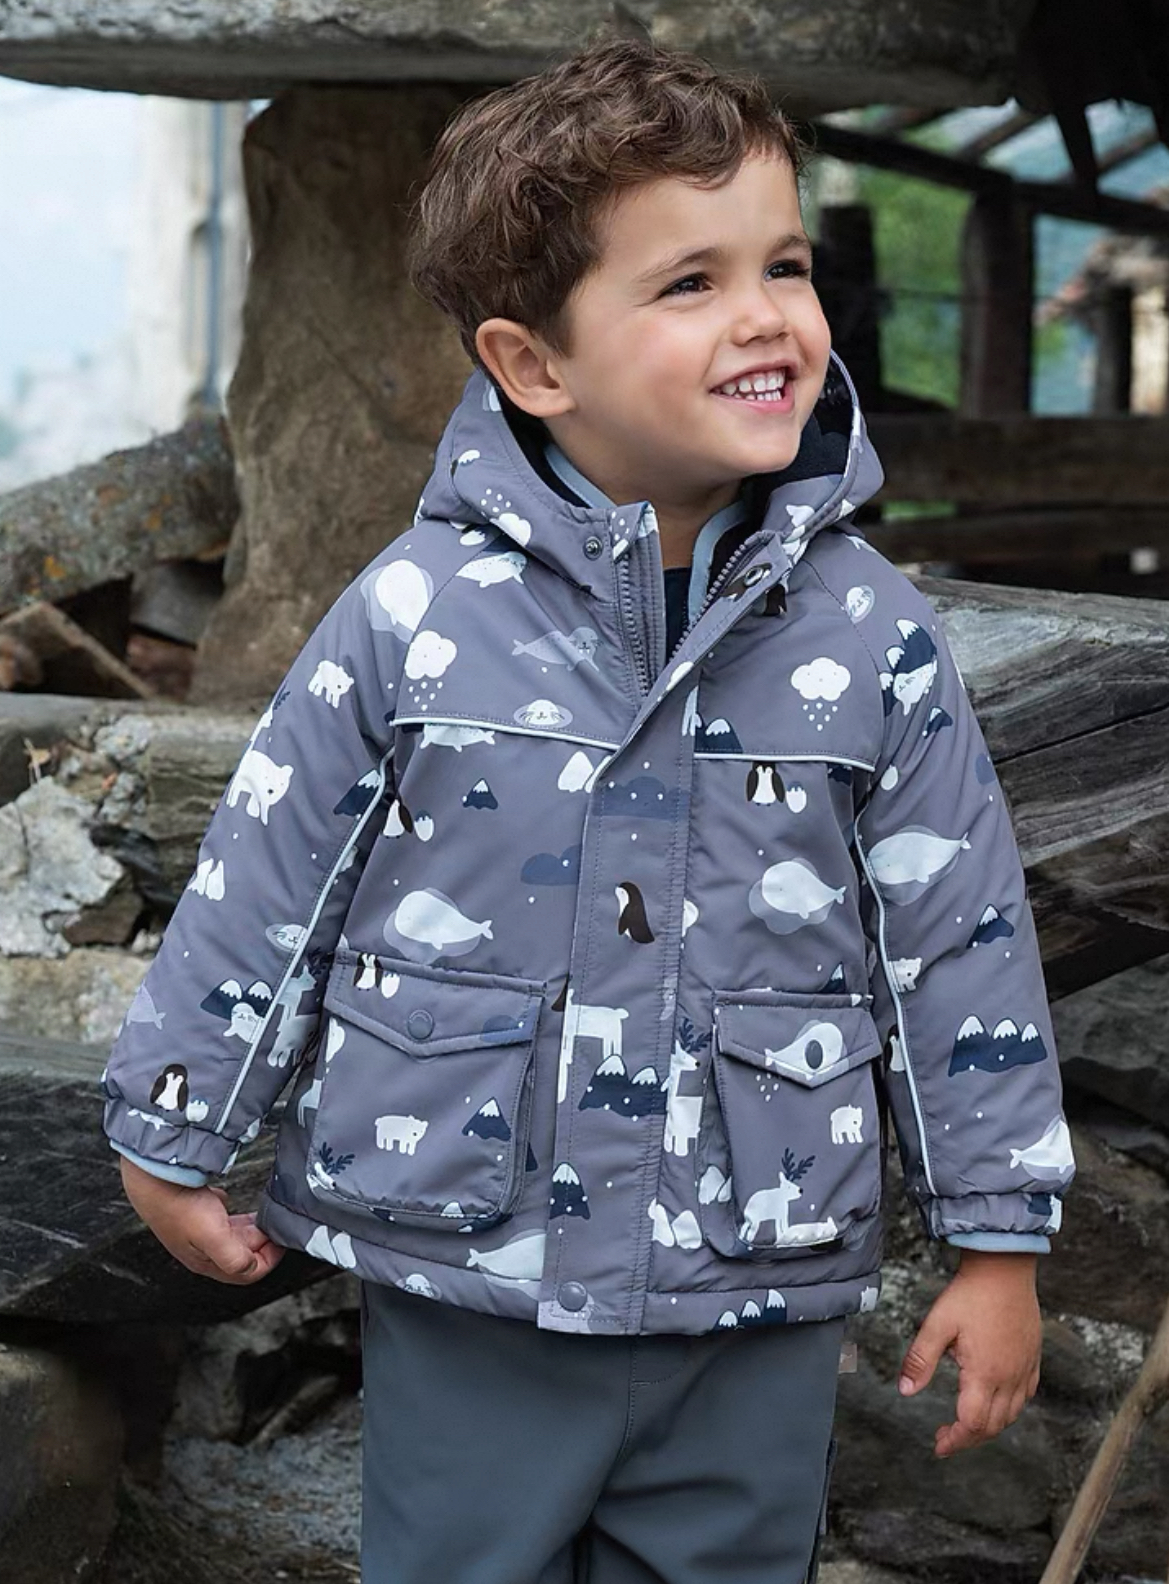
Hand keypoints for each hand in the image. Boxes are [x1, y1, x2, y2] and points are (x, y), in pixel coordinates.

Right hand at [120, 1155, 285, 1284]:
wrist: (154, 1179)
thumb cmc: (179, 1207)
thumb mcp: (212, 1237)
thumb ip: (234, 1257)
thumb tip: (252, 1267)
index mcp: (206, 1262)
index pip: (246, 1273)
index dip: (269, 1260)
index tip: (281, 1242)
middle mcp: (203, 1251)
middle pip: (242, 1255)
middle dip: (262, 1243)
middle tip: (275, 1227)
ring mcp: (200, 1232)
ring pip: (234, 1237)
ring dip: (252, 1230)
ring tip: (264, 1217)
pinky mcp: (198, 1213)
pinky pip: (224, 1219)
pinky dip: (237, 1216)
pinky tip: (236, 1205)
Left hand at [898, 1249, 1041, 1456]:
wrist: (1004, 1268)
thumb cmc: (970, 1294)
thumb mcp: (937, 1324)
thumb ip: (920, 1359)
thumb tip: (905, 1390)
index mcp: (985, 1373)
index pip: (972, 1423)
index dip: (955, 1440)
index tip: (939, 1445)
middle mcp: (1010, 1377)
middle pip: (993, 1425)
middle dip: (968, 1438)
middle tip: (946, 1437)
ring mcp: (1025, 1368)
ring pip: (1011, 1414)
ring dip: (988, 1426)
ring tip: (966, 1423)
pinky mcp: (1033, 1358)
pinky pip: (1025, 1395)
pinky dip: (1009, 1408)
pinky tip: (996, 1401)